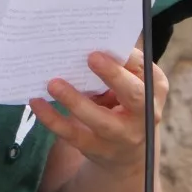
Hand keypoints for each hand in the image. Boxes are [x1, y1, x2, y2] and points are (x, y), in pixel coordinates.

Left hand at [30, 49, 167, 175]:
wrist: (127, 152)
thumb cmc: (126, 101)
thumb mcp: (133, 82)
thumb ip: (121, 63)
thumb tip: (92, 39)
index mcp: (154, 89)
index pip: (144, 71)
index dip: (125, 60)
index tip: (101, 48)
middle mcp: (145, 114)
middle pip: (134, 96)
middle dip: (114, 76)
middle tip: (90, 57)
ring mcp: (121, 136)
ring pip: (100, 120)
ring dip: (75, 101)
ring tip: (53, 83)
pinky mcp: (97, 149)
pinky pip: (73, 135)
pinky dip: (53, 119)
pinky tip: (37, 103)